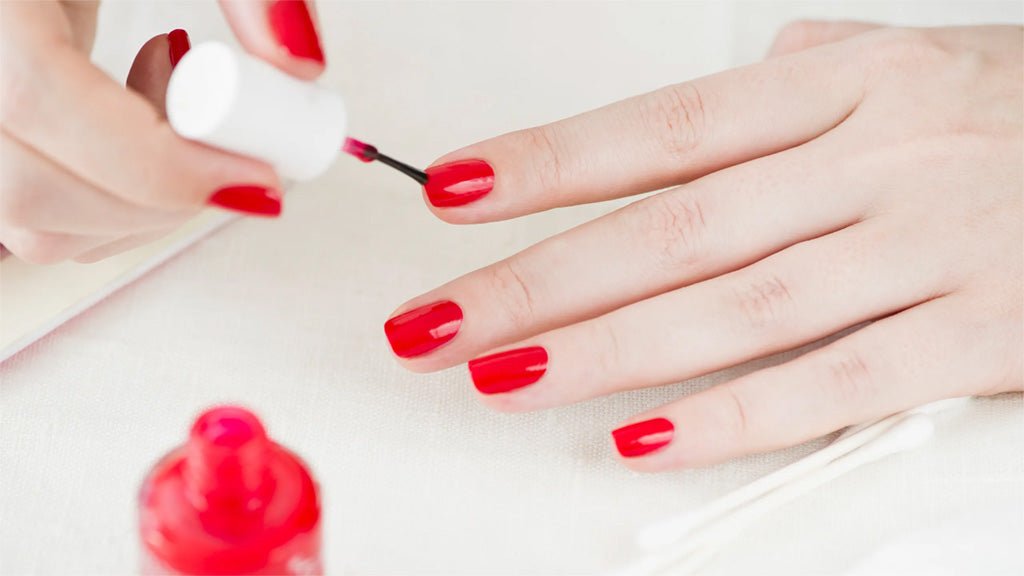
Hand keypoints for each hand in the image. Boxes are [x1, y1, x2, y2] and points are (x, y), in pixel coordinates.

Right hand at [0, 0, 324, 263]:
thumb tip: (303, 63)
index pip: (34, 97)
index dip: (159, 161)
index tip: (259, 176)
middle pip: (29, 187)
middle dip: (165, 194)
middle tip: (238, 148)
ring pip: (29, 223)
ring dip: (142, 203)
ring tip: (177, 102)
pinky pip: (34, 221)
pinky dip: (114, 205)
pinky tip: (138, 121)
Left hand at [385, 23, 1022, 469]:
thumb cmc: (1014, 115)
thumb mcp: (914, 63)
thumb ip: (797, 89)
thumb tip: (687, 124)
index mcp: (848, 84)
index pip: (662, 127)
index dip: (548, 165)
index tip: (452, 197)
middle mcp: (877, 159)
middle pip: (671, 229)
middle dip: (537, 281)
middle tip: (436, 322)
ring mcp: (928, 249)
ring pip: (733, 310)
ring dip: (605, 352)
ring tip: (503, 379)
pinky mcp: (979, 336)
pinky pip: (835, 384)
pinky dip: (733, 415)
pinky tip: (641, 438)